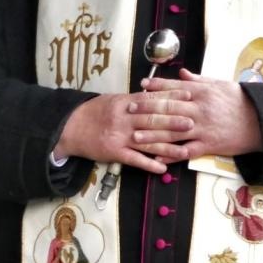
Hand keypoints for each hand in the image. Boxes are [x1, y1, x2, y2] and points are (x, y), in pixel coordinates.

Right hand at [54, 94, 176, 174]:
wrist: (70, 127)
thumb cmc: (93, 112)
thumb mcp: (113, 100)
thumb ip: (135, 99)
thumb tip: (157, 94)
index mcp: (124, 103)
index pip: (151, 99)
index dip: (171, 98)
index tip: (188, 96)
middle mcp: (123, 119)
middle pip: (152, 120)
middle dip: (173, 122)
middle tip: (192, 123)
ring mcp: (119, 136)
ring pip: (147, 142)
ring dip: (167, 148)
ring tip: (185, 151)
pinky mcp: (113, 152)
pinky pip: (133, 159)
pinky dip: (148, 164)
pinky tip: (162, 168)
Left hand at [138, 68, 262, 159]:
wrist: (262, 122)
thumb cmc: (240, 102)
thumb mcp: (221, 85)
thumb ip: (198, 80)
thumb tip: (181, 73)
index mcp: (203, 93)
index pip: (175, 88)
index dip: (157, 86)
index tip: (141, 85)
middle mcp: (200, 110)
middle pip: (169, 109)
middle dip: (147, 109)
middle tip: (129, 109)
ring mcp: (203, 129)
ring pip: (173, 132)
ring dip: (152, 134)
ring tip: (135, 135)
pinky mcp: (208, 145)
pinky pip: (186, 152)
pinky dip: (171, 155)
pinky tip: (156, 157)